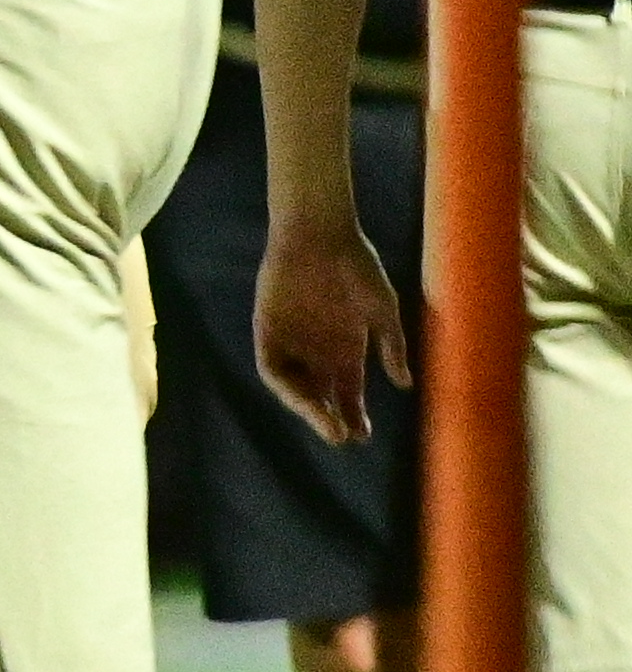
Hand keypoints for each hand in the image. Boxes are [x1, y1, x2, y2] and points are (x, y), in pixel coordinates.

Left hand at [257, 213, 417, 448]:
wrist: (320, 234)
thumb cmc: (356, 267)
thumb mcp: (382, 309)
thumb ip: (391, 346)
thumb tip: (404, 384)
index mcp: (346, 350)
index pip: (348, 394)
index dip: (355, 415)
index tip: (364, 436)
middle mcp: (318, 353)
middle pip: (322, 397)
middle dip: (332, 420)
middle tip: (345, 437)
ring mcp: (292, 343)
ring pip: (297, 388)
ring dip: (309, 409)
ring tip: (328, 425)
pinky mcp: (268, 331)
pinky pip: (272, 368)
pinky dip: (285, 386)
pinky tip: (303, 399)